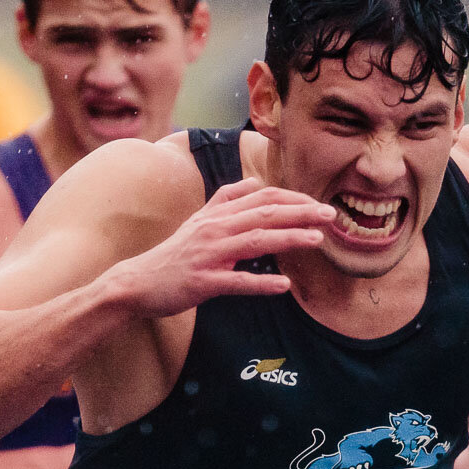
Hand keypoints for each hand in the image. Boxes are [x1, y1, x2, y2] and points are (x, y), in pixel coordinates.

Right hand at [107, 177, 334, 318]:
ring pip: (255, 242)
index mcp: (216, 214)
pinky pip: (237, 282)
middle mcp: (214, 229)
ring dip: (289, 239)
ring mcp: (209, 255)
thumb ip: (226, 200)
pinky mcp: (203, 281)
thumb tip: (253, 183)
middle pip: (264, 214)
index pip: (261, 197)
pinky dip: (261, 283)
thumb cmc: (173, 254)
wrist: (137, 282)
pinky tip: (284, 285)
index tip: (317, 203)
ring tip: (317, 240)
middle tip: (330, 214)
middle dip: (300, 212)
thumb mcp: (198, 220)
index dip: (292, 198)